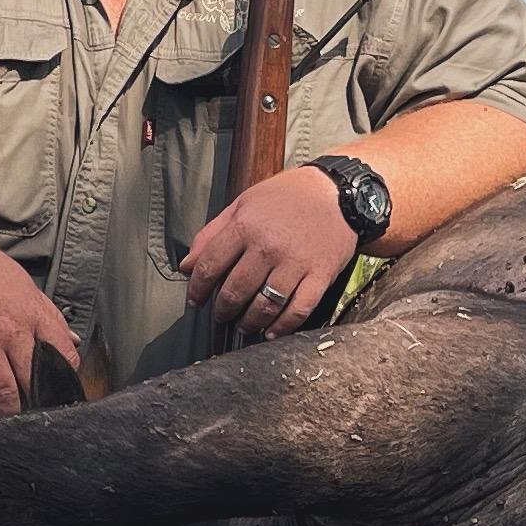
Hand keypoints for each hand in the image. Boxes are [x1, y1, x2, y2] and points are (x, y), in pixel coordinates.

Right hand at [0, 216, 81, 415]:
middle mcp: (11, 329)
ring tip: (13, 426)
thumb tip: (72, 340)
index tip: (63, 394)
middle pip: (34, 378)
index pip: (62, 354)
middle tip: (40, 420)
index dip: (65, 379)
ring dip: (10, 412)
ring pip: (4, 389)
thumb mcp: (20, 283)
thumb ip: (47, 314)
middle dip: (39, 403)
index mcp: (32, 312)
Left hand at [181, 165, 358, 341]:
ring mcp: (295, 263)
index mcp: (245, 227)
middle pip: (234, 292)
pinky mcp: (320, 276)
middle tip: (221, 316)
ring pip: (264, 306)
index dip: (197, 288)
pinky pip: (298, 310)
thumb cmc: (288, 196)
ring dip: (249, 323)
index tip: (196, 299)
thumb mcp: (243, 203)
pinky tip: (272, 332)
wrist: (338, 193)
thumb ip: (212, 233)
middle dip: (222, 310)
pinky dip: (282, 327)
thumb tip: (186, 265)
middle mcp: (268, 247)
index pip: (210, 266)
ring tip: (243, 325)